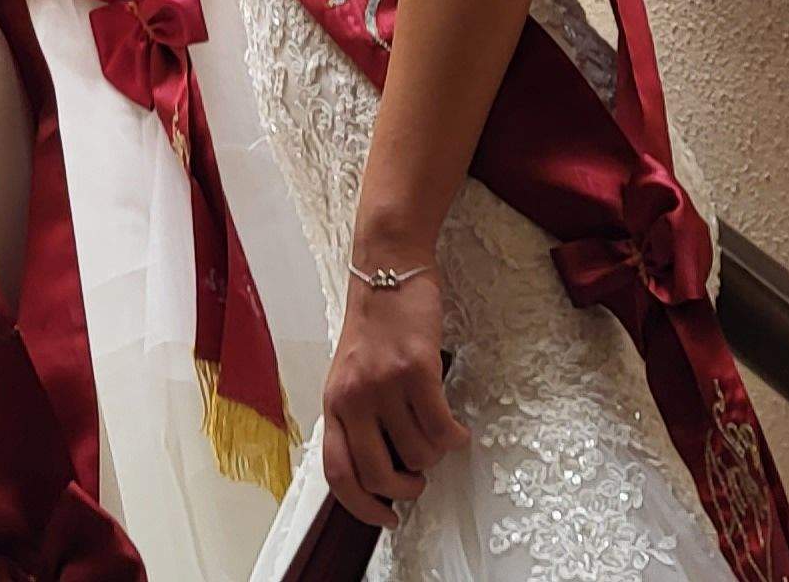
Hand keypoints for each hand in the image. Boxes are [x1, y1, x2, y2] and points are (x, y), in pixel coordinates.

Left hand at [318, 264, 468, 527]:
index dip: (360, 506)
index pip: (336, 472)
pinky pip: (441, 428)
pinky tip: (455, 428)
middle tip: (419, 479)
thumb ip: (357, 415)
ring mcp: (384, 384)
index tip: (384, 518)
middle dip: (407, 488)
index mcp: (333, 402)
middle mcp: (353, 397)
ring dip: (434, 455)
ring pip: (418, 453)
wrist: (387, 269)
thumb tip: (381, 466)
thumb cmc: (374, 324)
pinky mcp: (417, 370)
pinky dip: (454, 437)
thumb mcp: (350, 374)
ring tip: (437, 436)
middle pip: (378, 473)